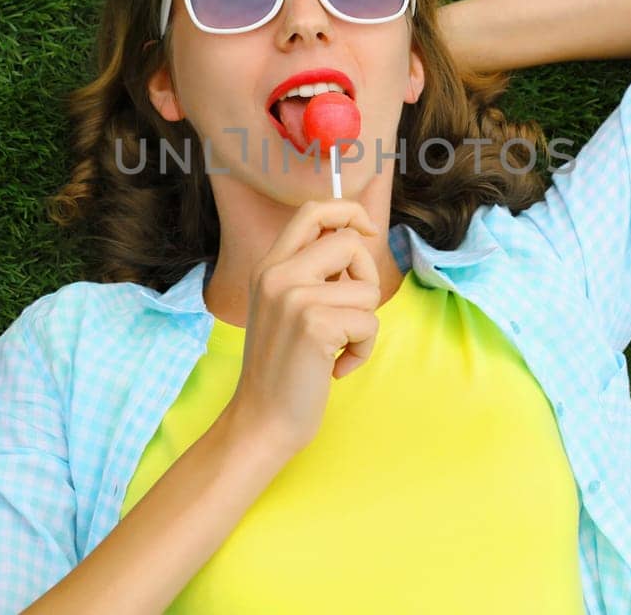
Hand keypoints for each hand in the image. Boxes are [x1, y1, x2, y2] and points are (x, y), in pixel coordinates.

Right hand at [225, 199, 382, 457]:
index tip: (368, 231)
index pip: (313, 211)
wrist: (262, 420)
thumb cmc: (284, 368)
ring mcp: (293, 297)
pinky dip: (362, 350)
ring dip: (364, 325)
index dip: (349, 211)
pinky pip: (369, 323)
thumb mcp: (286, 308)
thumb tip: (358, 236)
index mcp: (269, 266)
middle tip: (351, 312)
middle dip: (366, 277)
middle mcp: (276, 274)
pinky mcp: (314, 324)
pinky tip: (336, 367)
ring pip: (366, 289)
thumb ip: (311, 273)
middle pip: (349, 243)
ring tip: (336, 348)